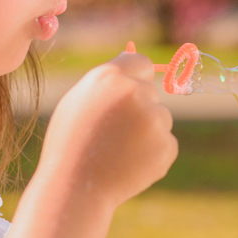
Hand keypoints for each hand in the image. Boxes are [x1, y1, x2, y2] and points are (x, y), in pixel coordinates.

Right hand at [38, 50, 177, 208]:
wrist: (76, 187)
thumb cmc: (70, 143)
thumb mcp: (77, 100)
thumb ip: (108, 77)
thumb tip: (133, 51)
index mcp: (110, 76)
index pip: (142, 63)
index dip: (137, 78)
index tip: (130, 93)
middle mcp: (135, 92)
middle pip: (151, 92)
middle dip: (138, 109)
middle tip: (113, 133)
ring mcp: (154, 119)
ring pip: (161, 118)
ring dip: (147, 132)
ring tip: (118, 151)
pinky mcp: (166, 145)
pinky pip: (166, 143)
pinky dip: (153, 154)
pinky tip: (129, 164)